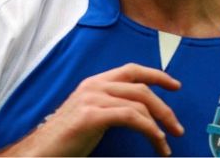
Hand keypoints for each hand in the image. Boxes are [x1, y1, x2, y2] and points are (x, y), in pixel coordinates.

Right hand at [0, 63, 183, 156]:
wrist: (42, 150)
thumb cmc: (67, 138)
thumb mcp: (92, 114)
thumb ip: (112, 105)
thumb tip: (142, 111)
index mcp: (95, 82)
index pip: (132, 70)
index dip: (156, 75)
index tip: (175, 86)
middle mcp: (94, 86)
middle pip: (141, 88)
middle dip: (164, 107)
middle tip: (177, 127)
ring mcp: (92, 99)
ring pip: (139, 103)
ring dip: (159, 124)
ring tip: (166, 143)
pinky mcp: (91, 116)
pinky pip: (131, 117)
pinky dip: (149, 130)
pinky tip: (156, 142)